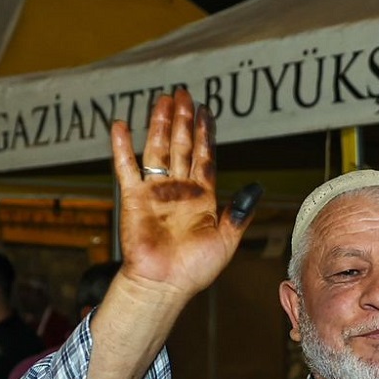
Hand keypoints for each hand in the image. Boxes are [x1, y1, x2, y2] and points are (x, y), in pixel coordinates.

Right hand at [110, 89, 253, 301]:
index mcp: (202, 197)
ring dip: (160, 124)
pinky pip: (126, 168)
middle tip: (184, 93)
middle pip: (181, 146)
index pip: (204, 156)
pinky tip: (121, 125)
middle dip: (183, 119)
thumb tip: (257, 187)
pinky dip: (122, 147)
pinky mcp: (134, 198)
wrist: (164, 285)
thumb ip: (240, 212)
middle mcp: (178, 190)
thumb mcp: (226, 239)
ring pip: (158, 149)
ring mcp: (155, 192)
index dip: (205, 133)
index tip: (206, 110)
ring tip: (163, 100)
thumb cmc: (195, 269)